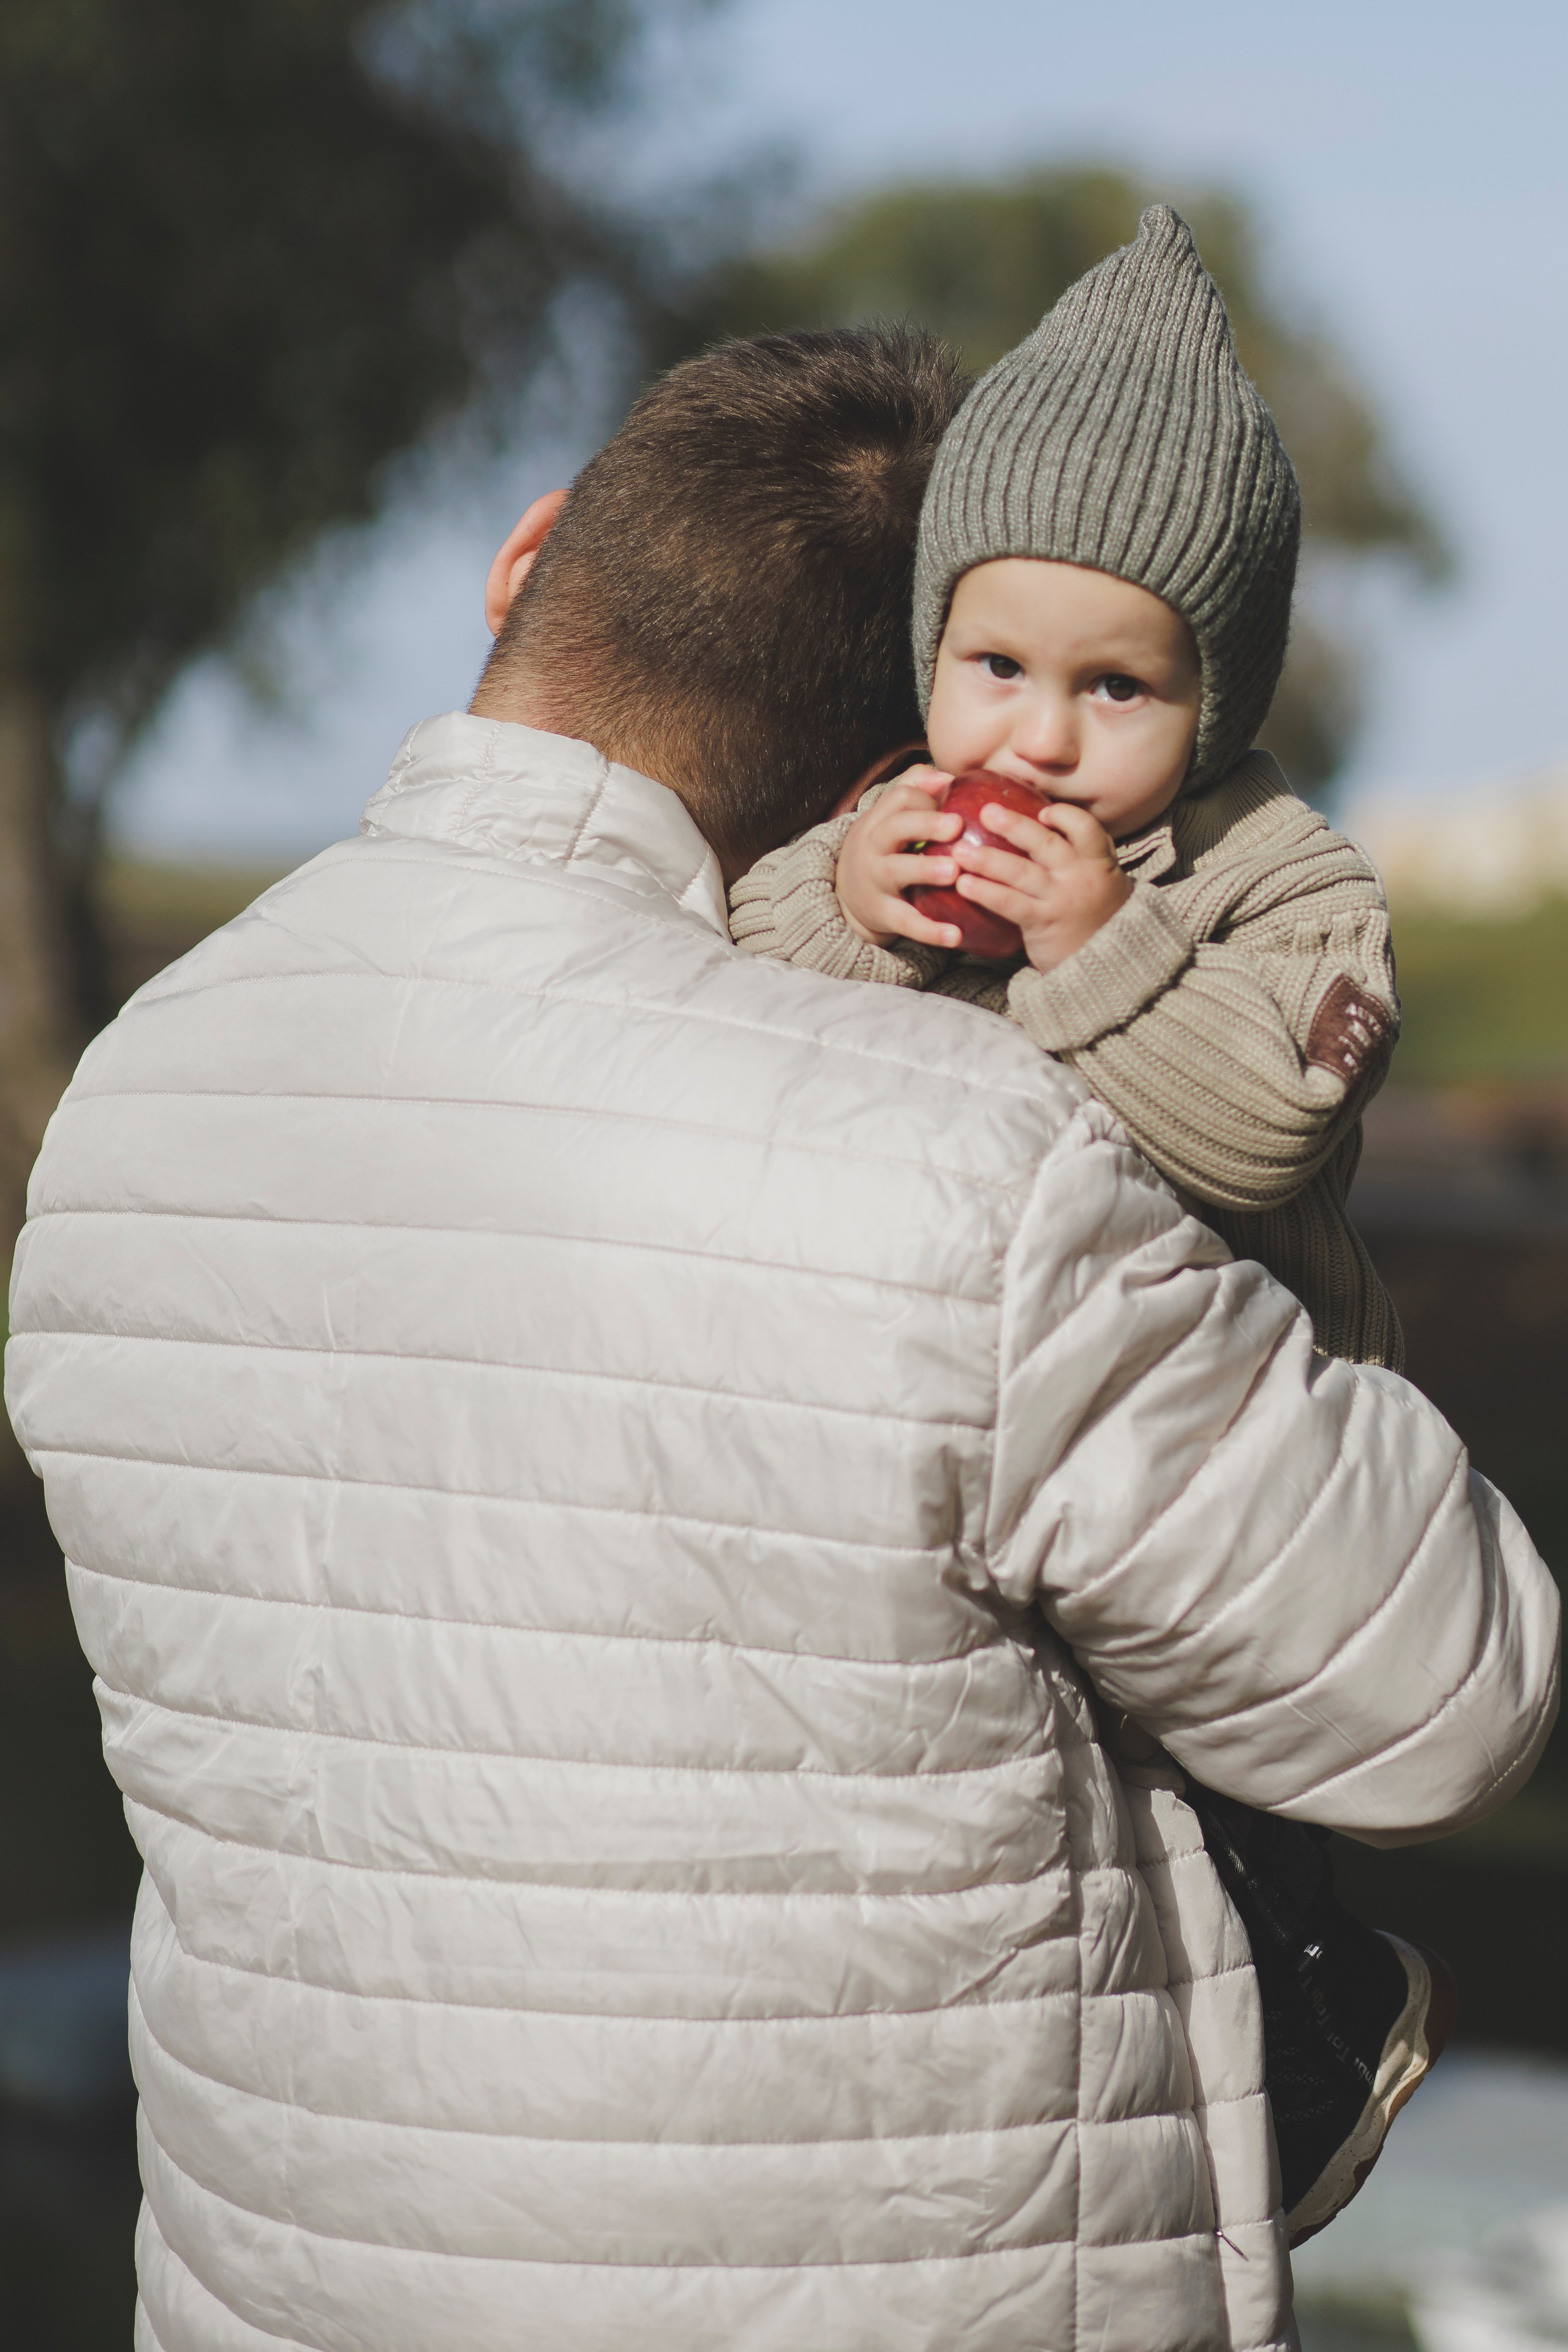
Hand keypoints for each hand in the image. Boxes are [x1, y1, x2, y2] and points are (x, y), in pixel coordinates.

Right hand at [834, 768, 966, 948]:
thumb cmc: (886, 848)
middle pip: (895, 828)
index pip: (900, 799)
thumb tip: (945, 776)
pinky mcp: (883, 914)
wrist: (846, 896)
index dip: (926, 798)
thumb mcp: (891, 818)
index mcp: (881, 819)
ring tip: (953, 872)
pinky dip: (930, 931)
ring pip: (897, 871)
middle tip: (956, 825)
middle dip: (925, 824)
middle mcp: (874, 847)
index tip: (954, 803)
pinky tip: (956, 936)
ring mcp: (876, 881)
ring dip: (925, 870)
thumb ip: (915, 790)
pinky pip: (906, 922)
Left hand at [950, 797, 1131, 970]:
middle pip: (1045, 843)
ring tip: (960, 852)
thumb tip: (1040, 825)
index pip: (1086, 827)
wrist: (1104, 962)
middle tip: (987, 812)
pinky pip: (1009, 903)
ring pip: (1021, 872)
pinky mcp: (1042, 922)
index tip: (1043, 811)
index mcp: (1097, 861)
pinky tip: (963, 885)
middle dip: (1014, 825)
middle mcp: (1080, 875)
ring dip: (988, 859)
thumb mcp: (1100, 880)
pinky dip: (985, 891)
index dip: (1064, 815)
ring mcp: (1061, 899)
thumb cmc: (1094, 913)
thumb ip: (1078, 855)